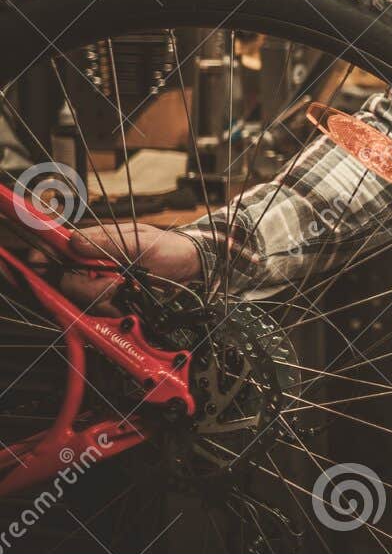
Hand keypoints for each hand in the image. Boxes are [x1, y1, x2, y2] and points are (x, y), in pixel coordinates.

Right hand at [55, 222, 203, 309]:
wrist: (193, 268)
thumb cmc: (169, 248)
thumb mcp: (141, 240)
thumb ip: (108, 241)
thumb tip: (74, 241)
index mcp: (95, 246)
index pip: (59, 251)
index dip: (44, 258)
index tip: (36, 263)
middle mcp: (93, 268)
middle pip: (68, 283)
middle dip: (90, 287)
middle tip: (115, 283)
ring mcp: (102, 287)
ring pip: (84, 301)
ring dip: (108, 299)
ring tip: (130, 289)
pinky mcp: (113, 305)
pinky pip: (102, 314)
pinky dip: (117, 310)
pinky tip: (132, 302)